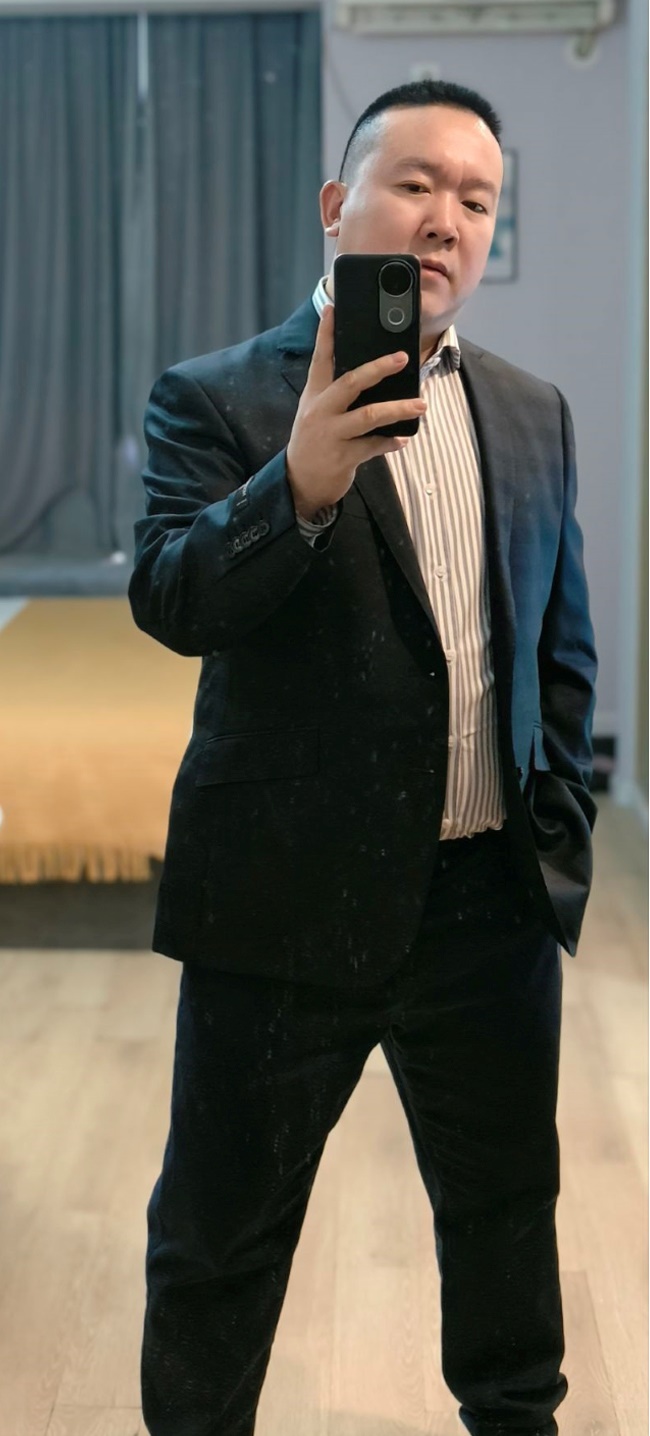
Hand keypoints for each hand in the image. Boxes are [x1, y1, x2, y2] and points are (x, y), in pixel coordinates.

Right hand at [286, 305, 425, 520]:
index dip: (326, 333)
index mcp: (315, 395)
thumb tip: (371, 373)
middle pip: (350, 383)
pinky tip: (403, 438)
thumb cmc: (315, 440)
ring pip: (368, 416)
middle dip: (378, 368)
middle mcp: (321, 411)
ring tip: (420, 405)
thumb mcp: (318, 412)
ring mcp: (331, 434)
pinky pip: (374, 446)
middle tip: (403, 357)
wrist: (300, 482)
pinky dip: (391, 441)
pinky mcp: (343, 457)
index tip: (333, 308)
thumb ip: (338, 392)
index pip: (320, 358)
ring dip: (397, 409)